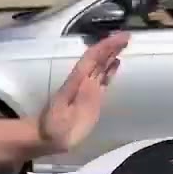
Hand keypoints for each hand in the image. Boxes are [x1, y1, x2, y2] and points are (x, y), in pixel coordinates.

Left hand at [38, 31, 128, 153]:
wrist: (45, 138)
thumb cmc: (54, 130)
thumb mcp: (64, 119)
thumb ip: (77, 103)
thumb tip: (92, 81)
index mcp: (75, 83)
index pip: (91, 60)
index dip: (105, 47)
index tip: (120, 37)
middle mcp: (81, 82)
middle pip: (96, 59)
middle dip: (110, 46)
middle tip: (127, 35)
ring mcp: (86, 90)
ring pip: (100, 67)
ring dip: (111, 54)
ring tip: (124, 43)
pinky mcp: (90, 99)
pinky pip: (102, 80)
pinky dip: (110, 69)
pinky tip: (116, 63)